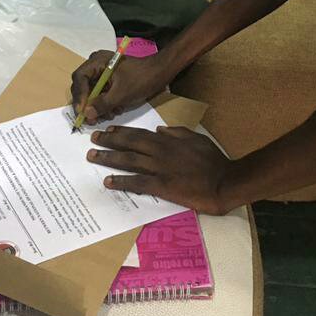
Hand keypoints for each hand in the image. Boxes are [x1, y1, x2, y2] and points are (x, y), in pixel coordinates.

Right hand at [71, 51, 169, 122]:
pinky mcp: (110, 81)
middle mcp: (97, 65)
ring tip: (108, 115)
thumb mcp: (122, 93)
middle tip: (91, 120)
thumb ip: (102, 104)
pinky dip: (105, 104)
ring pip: (92, 93)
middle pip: (83, 86)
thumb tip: (86, 114)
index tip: (82, 112)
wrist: (161, 73)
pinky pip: (101, 94)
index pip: (80, 78)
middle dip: (88, 104)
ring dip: (98, 106)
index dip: (79, 96)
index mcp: (98, 61)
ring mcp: (103, 73)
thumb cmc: (142, 79)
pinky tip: (114, 111)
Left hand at [87, 125, 234, 214]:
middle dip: (109, 141)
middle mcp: (159, 151)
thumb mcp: (196, 137)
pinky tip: (108, 181)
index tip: (108, 130)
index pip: (139, 133)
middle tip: (92, 140)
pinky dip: (121, 181)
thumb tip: (159, 129)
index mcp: (168, 140)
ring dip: (108, 158)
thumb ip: (177, 132)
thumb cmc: (213, 160)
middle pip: (129, 144)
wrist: (224, 182)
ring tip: (93, 156)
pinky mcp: (161, 186)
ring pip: (128, 161)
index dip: (121, 131)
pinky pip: (137, 182)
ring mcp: (159, 169)